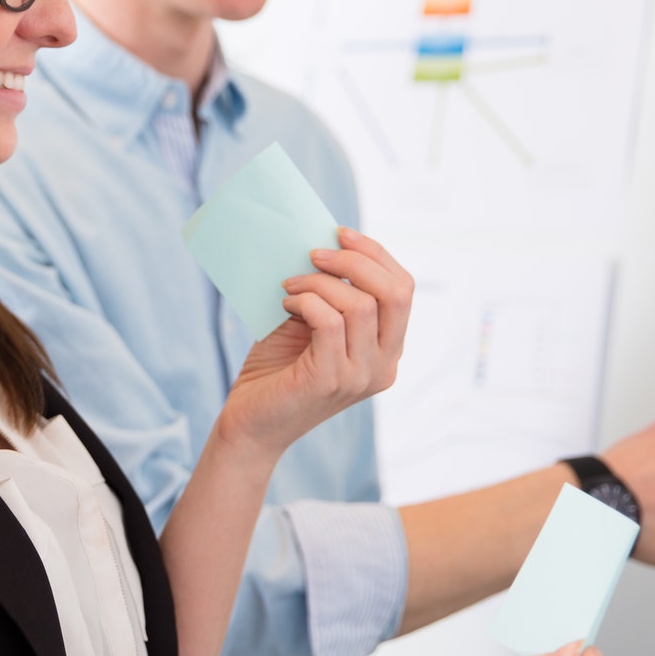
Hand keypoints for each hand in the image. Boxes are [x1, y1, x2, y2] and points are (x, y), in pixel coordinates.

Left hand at [215, 229, 412, 459]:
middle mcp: (384, 366)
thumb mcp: (312, 324)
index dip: (376, 254)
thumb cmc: (278, 370)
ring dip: (320, 283)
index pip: (403, 290)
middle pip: (395, 294)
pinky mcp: (330, 380)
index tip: (341, 233)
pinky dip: (306, 302)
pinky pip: (329, 322)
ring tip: (290, 286)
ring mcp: (360, 376)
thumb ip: (330, 295)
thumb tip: (327, 244)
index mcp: (387, 350)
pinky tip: (286, 304)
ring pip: (360, 305)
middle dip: (355, 261)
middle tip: (314, 253)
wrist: (251, 422)